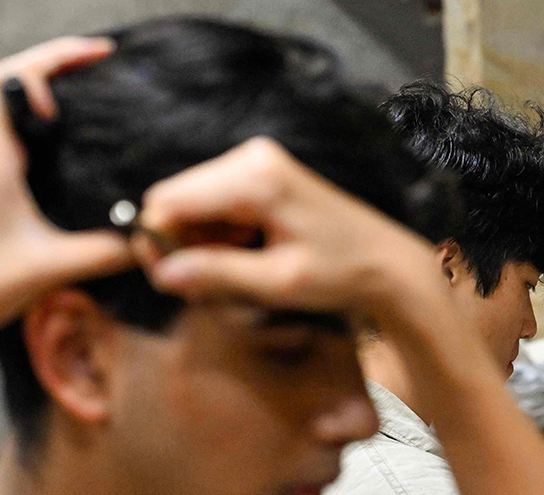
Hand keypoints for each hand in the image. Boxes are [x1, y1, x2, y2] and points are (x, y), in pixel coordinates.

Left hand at [0, 36, 129, 337]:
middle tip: (101, 63)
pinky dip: (30, 118)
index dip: (40, 66)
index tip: (83, 78)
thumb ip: (110, 250)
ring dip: (36, 89)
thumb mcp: (56, 266)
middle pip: (3, 78)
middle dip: (53, 64)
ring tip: (85, 93)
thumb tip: (157, 236)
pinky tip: (63, 140)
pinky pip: (1, 130)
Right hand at [139, 137, 444, 319]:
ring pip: (191, 203)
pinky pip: (214, 203)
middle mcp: (251, 157)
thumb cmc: (341, 272)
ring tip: (234, 275)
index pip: (169, 200)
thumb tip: (161, 274)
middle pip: (175, 198)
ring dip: (200, 242)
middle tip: (206, 288)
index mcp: (254, 177)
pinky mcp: (262, 173)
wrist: (386, 261)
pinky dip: (219, 234)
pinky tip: (246, 257)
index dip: (157, 241)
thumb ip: (219, 274)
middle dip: (180, 243)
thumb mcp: (279, 281)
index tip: (168, 282)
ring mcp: (256, 161)